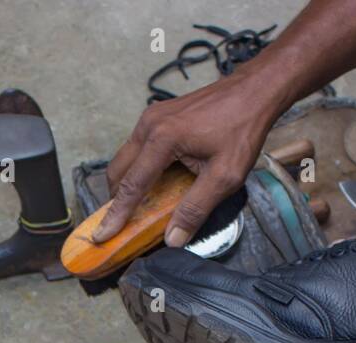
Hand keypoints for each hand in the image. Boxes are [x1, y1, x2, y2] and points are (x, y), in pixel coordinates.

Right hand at [93, 72, 280, 246]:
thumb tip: (173, 238)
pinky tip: (151, 183)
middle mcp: (149, 126)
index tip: (101, 235)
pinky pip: (136, 148)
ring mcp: (151, 118)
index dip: (116, 215)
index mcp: (162, 139)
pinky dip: (137, 169)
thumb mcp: (225, 176)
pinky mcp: (157, 116)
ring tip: (135, 207)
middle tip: (118, 224)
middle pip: (117, 171)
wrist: (253, 91)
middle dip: (115, 199)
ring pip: (125, 158)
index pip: (131, 186)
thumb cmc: (243, 128)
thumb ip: (196, 209)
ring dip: (126, 184)